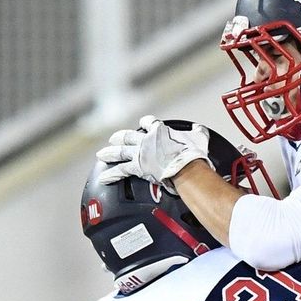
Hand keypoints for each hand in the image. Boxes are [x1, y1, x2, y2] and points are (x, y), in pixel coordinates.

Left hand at [96, 115, 212, 185]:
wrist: (186, 167)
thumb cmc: (193, 153)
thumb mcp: (199, 137)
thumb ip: (198, 132)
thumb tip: (199, 129)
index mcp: (160, 131)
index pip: (149, 122)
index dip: (146, 122)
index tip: (144, 122)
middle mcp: (146, 140)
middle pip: (129, 136)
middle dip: (120, 137)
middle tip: (113, 139)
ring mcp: (140, 153)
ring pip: (120, 151)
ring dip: (110, 153)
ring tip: (101, 155)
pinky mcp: (138, 167)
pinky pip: (121, 170)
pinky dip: (111, 174)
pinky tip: (103, 178)